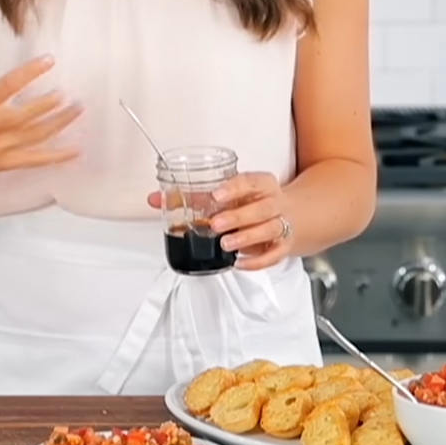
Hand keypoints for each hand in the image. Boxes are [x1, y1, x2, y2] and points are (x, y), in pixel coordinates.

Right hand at [0, 20, 81, 180]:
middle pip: (26, 114)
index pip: (8, 84)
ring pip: (35, 135)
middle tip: (68, 92)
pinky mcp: (3, 162)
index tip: (50, 59)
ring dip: (59, 123)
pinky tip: (75, 150)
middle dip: (49, 103)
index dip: (30, 71)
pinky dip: (56, 156)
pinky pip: (34, 160)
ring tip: (77, 109)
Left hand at [150, 172, 294, 270]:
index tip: (216, 194)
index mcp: (261, 184)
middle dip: (238, 216)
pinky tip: (239, 262)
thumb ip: (192, 197)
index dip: (234, 188)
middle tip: (215, 224)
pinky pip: (274, 254)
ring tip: (225, 243)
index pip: (251, 181)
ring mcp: (281, 224)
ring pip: (270, 229)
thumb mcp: (226, 195)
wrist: (289, 215)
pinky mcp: (282, 245)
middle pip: (262, 207)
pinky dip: (257, 261)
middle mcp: (274, 202)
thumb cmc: (252, 202)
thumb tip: (156, 199)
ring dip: (247, 237)